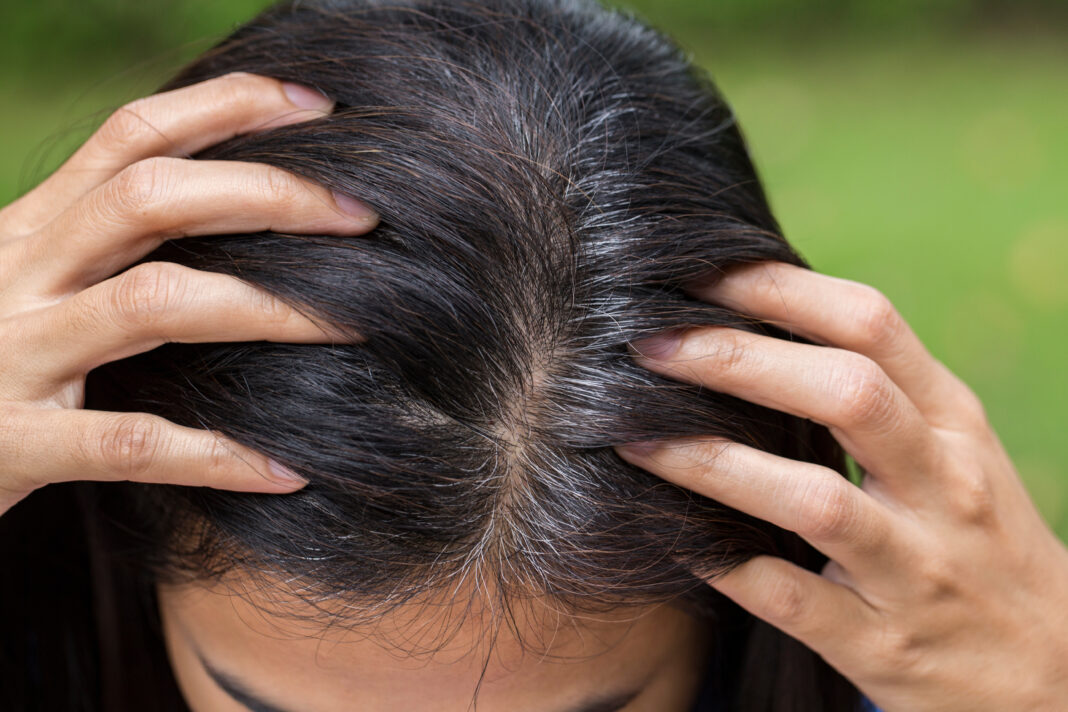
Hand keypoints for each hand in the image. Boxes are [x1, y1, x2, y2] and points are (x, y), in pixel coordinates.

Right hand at [0, 72, 376, 516]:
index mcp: (33, 229)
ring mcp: (15, 354)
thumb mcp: (33, 280)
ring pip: (152, 302)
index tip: (315, 108)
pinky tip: (285, 469)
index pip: (132, 137)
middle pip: (149, 198)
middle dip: (266, 194)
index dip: (224, 108)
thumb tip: (236, 208)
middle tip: (361, 214)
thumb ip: (106, 245)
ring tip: (353, 325)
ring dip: (268, 310)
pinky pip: (132, 444)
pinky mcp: (14, 443)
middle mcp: (21, 274)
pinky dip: (215, 455)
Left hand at [617, 261, 1067, 710]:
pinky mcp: (882, 644)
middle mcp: (944, 485)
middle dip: (737, 359)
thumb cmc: (972, 536)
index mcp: (953, 422)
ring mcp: (917, 568)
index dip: (777, 289)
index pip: (870, 326)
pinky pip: (790, 598)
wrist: (1048, 674)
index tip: (695, 272)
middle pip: (845, 393)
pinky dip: (725, 563)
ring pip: (814, 500)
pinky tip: (670, 535)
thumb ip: (875, 388)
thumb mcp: (949, 450)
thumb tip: (753, 319)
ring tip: (631, 436)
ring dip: (712, 462)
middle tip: (646, 343)